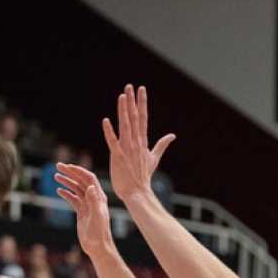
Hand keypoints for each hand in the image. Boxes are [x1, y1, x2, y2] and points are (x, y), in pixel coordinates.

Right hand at [52, 164, 117, 256]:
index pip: (89, 178)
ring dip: (67, 181)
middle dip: (70, 172)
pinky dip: (66, 193)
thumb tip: (90, 187)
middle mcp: (94, 198)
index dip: (78, 171)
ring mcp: (88, 205)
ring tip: (56, 176)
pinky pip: (73, 199)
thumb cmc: (99, 233)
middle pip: (81, 181)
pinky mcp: (82, 212)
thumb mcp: (97, 216)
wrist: (98, 246)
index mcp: (99, 197)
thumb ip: (94, 201)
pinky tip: (58, 191)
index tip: (67, 166)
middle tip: (58, 166)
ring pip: (76, 189)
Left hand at [101, 84, 175, 203]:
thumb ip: (162, 145)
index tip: (141, 89)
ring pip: (125, 126)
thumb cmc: (143, 175)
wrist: (137, 192)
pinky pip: (113, 142)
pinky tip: (105, 121)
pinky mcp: (118, 157)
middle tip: (130, 85)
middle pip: (134, 118)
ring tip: (122, 96)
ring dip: (123, 111)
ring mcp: (127, 149)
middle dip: (133, 101)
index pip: (143, 117)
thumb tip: (172, 135)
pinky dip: (109, 132)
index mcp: (143, 141)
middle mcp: (136, 142)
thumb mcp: (154, 158)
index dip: (142, 102)